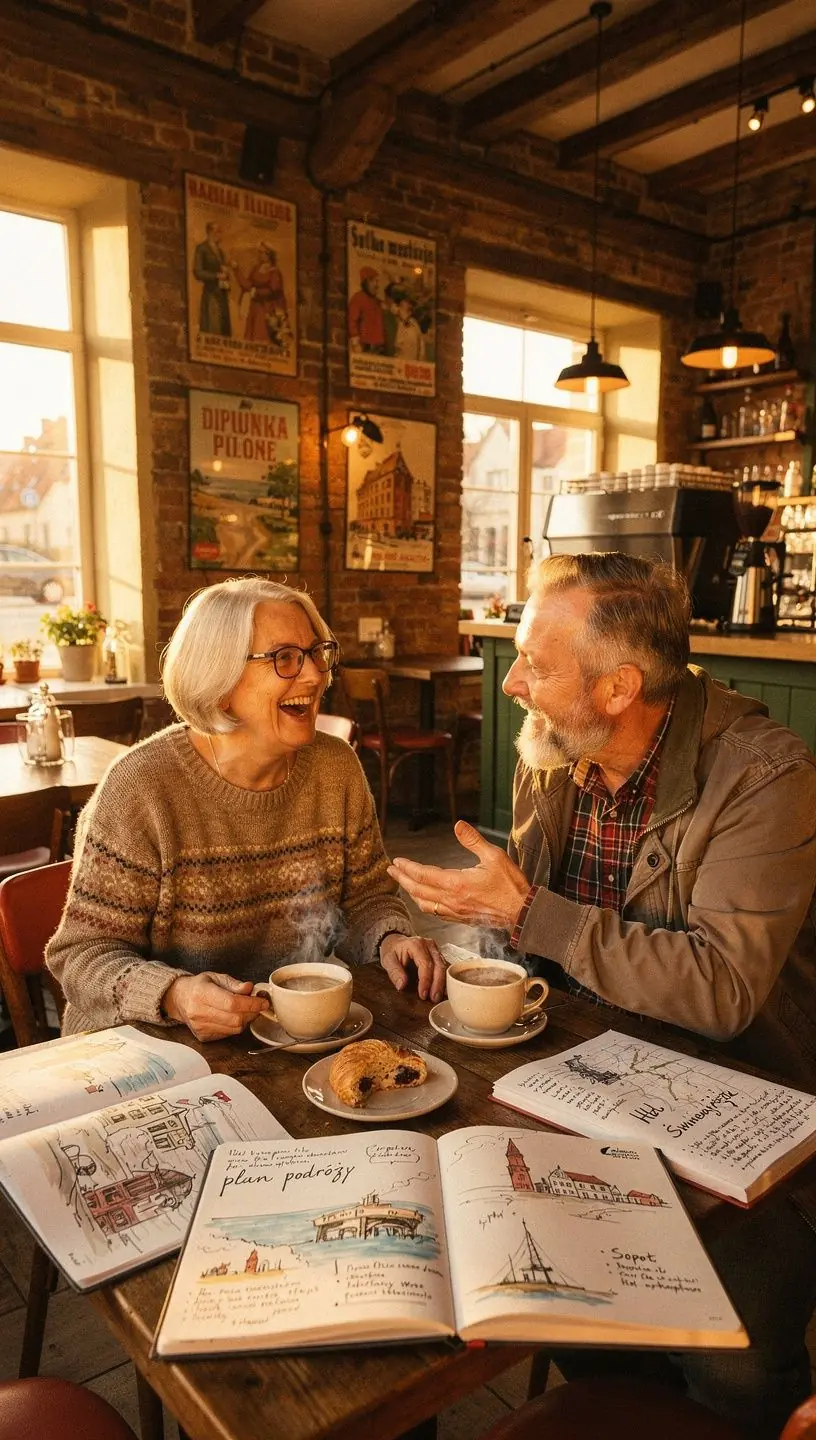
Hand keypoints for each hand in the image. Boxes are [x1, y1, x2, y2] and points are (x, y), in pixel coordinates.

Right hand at [161, 971, 268, 1041]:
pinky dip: (236, 1026)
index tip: (263, 1002)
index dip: (251, 1004)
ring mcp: (200, 1027)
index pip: (232, 1003)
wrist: (180, 999)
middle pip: (235, 1019)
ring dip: (246, 1020)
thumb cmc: (200, 986)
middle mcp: (198, 1012)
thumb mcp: (217, 977)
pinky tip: (234, 1016)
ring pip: (234, 1029)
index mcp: (201, 993)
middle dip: (252, 1012)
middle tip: (257, 1005)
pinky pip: (228, 1034)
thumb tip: (250, 988)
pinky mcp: (203, 1037)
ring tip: (246, 1009)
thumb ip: (234, 984)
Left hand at [379, 934, 445, 1002]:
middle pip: (438, 965)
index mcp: (416, 944)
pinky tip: (441, 991)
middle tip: (434, 998)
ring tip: (437, 997)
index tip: (423, 994)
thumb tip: (402, 985)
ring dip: (442, 983)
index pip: (425, 964)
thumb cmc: (392, 950)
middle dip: (437, 984)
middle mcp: (428, 945)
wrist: (396, 942)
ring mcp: (435, 949)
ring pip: (444, 967)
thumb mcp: (388, 960)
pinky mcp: (438, 954)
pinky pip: (444, 967)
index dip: (426, 980)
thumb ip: (394, 972)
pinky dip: (443, 980)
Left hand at [388, 821, 529, 931]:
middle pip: (418, 890)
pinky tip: (424, 899)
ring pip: (424, 904)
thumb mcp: (494, 856)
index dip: (408, 868)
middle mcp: (452, 900)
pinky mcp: (461, 918)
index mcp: (457, 883)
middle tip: (392, 871)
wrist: (522, 913)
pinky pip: (435, 912)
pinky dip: (424, 904)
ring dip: (411, 893)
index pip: (423, 875)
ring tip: (404, 883)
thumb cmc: (510, 885)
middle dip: (402, 879)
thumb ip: (473, 840)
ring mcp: (455, 911)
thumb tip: (458, 825)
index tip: (397, 861)